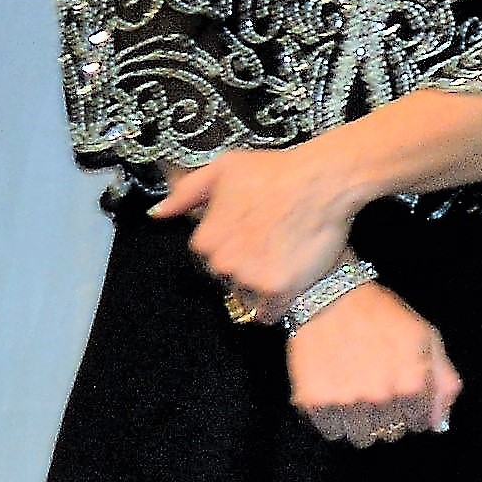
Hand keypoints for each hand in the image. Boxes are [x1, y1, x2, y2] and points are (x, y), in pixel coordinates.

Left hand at [153, 142, 361, 317]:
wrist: (323, 182)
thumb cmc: (276, 171)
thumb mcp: (224, 169)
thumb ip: (187, 193)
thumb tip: (157, 214)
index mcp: (205, 239)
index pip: (210, 258)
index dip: (233, 248)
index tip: (252, 237)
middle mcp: (222, 262)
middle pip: (227, 279)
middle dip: (245, 268)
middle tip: (272, 248)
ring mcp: (249, 278)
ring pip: (247, 296)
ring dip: (260, 287)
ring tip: (285, 263)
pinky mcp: (278, 290)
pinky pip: (268, 313)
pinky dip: (276, 305)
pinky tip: (288, 285)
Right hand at [283, 282, 461, 445]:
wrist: (329, 296)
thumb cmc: (383, 314)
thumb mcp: (426, 337)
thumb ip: (442, 380)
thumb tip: (439, 424)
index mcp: (413, 384)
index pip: (419, 424)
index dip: (411, 410)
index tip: (401, 395)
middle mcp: (381, 398)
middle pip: (390, 433)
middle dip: (387, 417)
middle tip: (375, 391)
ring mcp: (346, 402)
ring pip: (360, 438)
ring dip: (360, 423)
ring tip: (354, 395)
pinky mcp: (313, 402)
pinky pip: (330, 432)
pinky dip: (333, 421)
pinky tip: (335, 395)